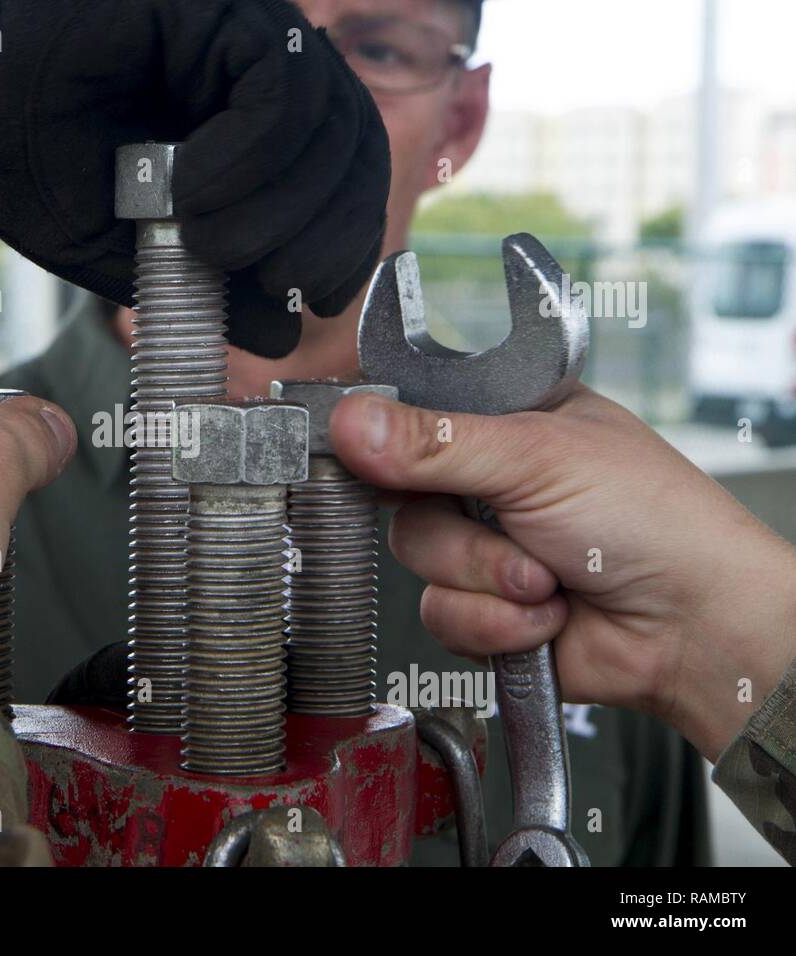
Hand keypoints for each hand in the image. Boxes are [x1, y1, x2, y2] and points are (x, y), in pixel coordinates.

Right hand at [0, 0, 389, 358]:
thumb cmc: (31, 168)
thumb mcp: (129, 253)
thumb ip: (207, 289)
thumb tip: (283, 334)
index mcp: (248, 127)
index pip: (347, 178)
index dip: (348, 241)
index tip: (316, 298)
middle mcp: (257, 72)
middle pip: (358, 151)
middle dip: (331, 235)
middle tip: (281, 285)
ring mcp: (242, 32)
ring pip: (332, 121)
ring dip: (278, 207)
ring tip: (206, 242)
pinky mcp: (214, 8)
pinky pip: (280, 86)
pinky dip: (250, 158)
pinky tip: (191, 193)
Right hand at [330, 385, 795, 760]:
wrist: (693, 629)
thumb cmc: (653, 521)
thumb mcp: (535, 458)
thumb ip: (434, 442)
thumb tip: (351, 421)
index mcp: (503, 419)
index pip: (408, 415)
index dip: (383, 440)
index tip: (374, 459)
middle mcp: (485, 480)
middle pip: (400, 498)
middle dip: (463, 531)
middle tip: (518, 526)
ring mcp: (482, 546)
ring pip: (416, 562)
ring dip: (486, 580)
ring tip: (546, 578)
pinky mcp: (481, 608)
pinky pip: (439, 616)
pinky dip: (494, 622)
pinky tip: (544, 614)